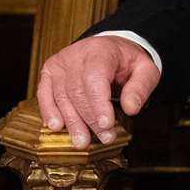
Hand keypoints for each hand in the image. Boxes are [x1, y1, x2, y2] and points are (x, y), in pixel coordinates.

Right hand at [36, 36, 160, 148]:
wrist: (109, 48)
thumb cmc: (126, 61)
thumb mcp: (145, 70)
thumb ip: (140, 88)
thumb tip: (131, 108)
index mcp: (100, 50)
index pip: (94, 77)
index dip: (98, 103)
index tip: (107, 124)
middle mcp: (75, 54)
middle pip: (77, 91)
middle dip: (89, 119)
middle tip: (104, 137)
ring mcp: (59, 63)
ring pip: (61, 96)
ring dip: (72, 122)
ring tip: (83, 140)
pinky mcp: (49, 72)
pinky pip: (44, 94)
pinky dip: (48, 111)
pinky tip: (56, 126)